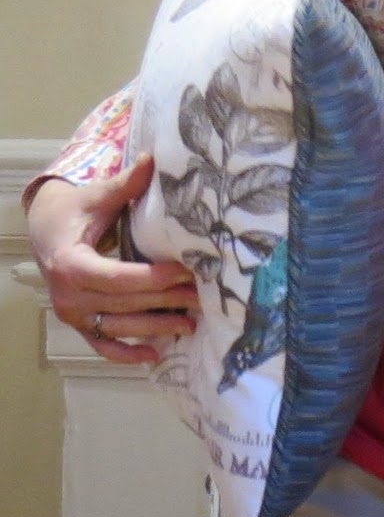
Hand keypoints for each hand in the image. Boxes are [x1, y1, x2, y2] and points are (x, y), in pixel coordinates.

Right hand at [27, 155, 199, 365]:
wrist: (46, 230)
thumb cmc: (77, 210)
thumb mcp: (98, 196)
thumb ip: (126, 184)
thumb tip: (152, 160)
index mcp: (71, 264)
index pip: (117, 278)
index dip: (153, 278)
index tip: (186, 271)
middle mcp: (68, 296)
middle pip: (124, 304)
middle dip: (166, 301)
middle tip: (204, 297)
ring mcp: (72, 314)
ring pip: (118, 327)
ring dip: (155, 328)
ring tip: (192, 324)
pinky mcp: (79, 323)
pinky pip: (102, 344)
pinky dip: (126, 354)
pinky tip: (156, 356)